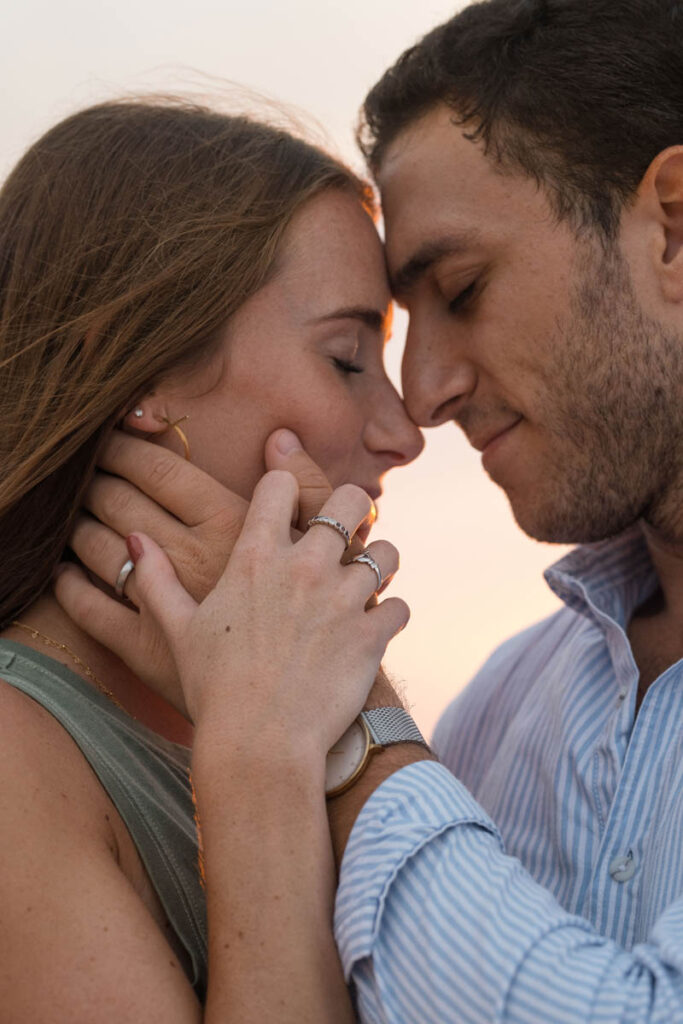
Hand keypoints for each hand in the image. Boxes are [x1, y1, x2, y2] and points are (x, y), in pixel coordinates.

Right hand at [126, 472, 408, 752]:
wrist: (259, 744)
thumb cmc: (213, 689)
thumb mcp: (177, 631)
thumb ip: (156, 580)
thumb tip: (136, 541)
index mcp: (255, 557)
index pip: (280, 486)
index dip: (286, 487)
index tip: (289, 505)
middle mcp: (305, 566)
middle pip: (351, 500)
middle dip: (354, 506)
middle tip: (349, 526)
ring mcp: (342, 599)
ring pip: (387, 552)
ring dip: (379, 563)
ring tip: (367, 580)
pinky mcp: (371, 635)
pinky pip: (399, 607)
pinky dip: (390, 616)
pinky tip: (373, 628)